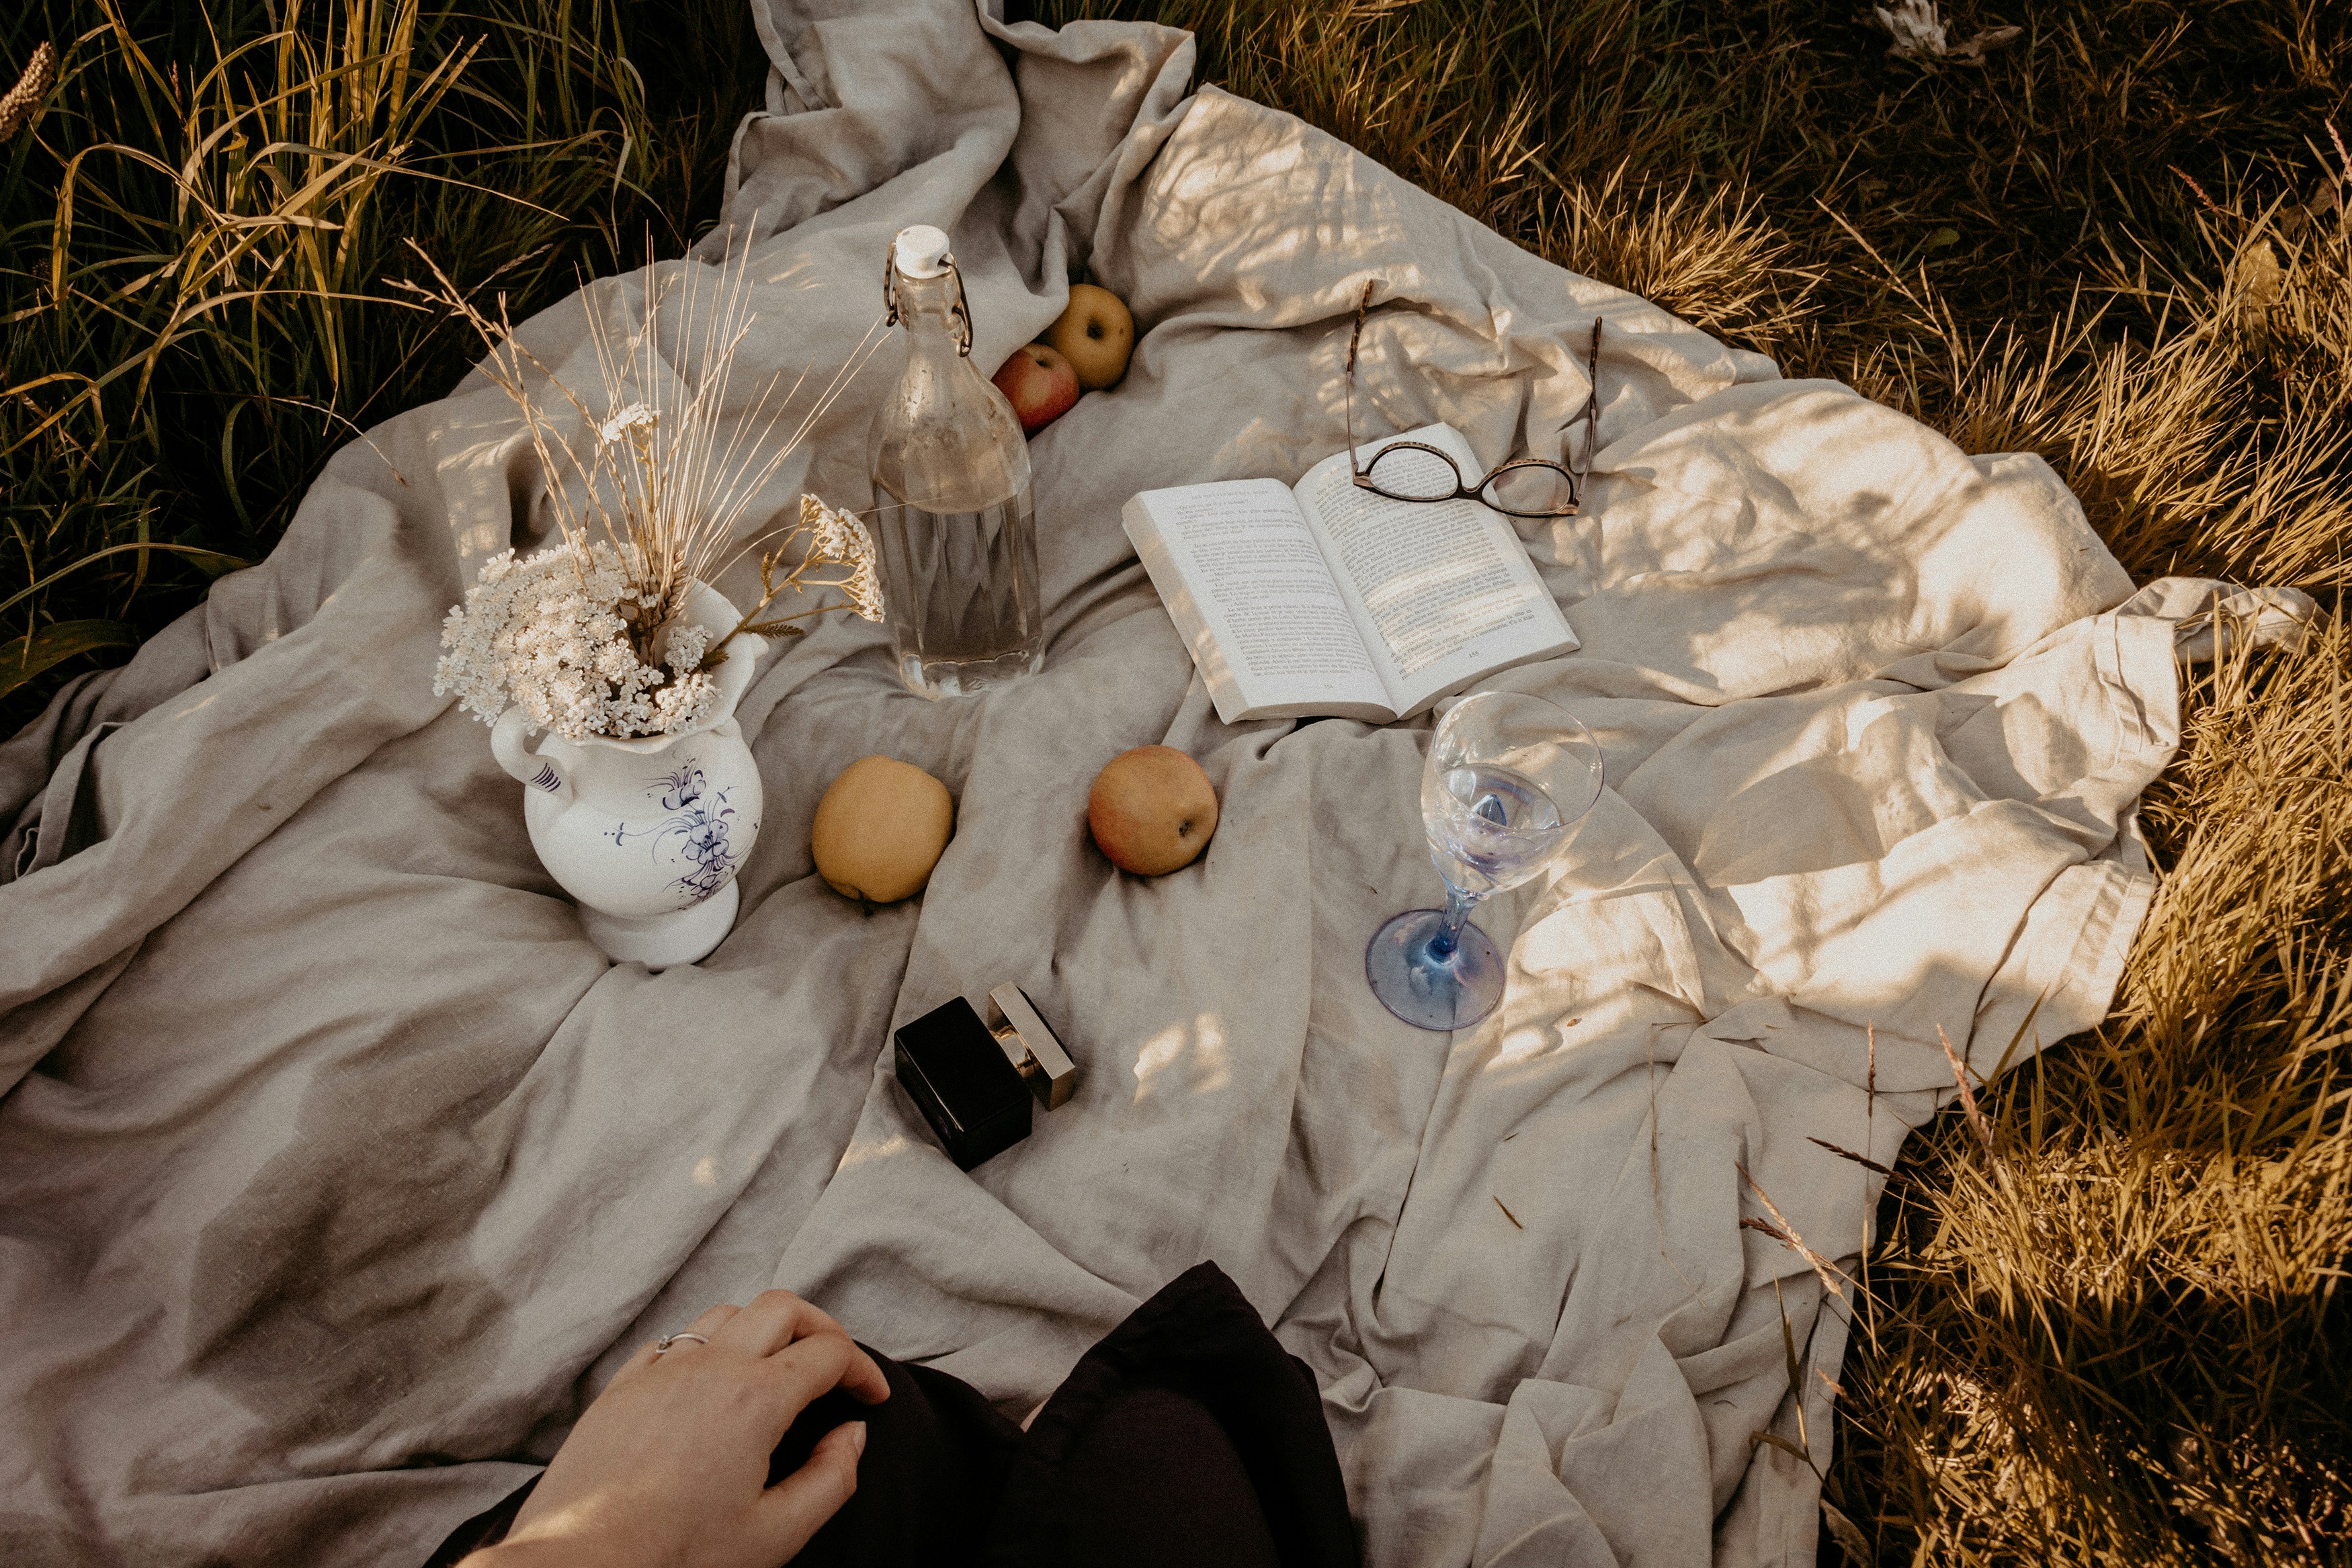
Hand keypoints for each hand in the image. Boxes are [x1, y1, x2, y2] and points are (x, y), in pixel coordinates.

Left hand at [467, 1290, 889, 1567]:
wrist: (583, 1563)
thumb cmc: (676, 1556)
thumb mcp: (776, 1534)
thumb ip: (831, 1479)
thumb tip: (850, 1435)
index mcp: (756, 1399)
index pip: (830, 1352)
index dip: (862, 1369)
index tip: (870, 1396)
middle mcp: (710, 1366)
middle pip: (783, 1308)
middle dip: (823, 1328)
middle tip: (836, 1364)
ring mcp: (661, 1369)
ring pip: (727, 1313)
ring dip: (764, 1328)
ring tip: (777, 1365)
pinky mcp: (622, 1386)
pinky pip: (674, 1339)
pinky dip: (707, 1345)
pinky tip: (709, 1379)